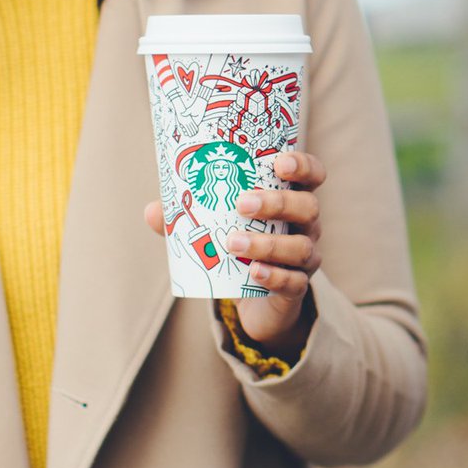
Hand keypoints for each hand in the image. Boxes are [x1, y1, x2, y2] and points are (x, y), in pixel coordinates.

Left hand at [145, 151, 325, 349]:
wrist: (258, 302)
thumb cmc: (240, 251)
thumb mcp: (218, 230)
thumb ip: (188, 219)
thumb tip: (154, 210)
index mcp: (291, 201)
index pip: (312, 175)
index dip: (302, 166)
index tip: (279, 164)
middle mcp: (305, 226)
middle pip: (308, 207)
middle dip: (278, 203)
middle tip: (242, 204)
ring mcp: (305, 258)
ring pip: (301, 247)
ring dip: (267, 243)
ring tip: (233, 243)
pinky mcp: (297, 288)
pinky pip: (293, 281)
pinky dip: (274, 276)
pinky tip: (254, 272)